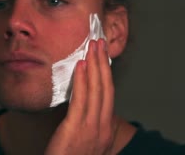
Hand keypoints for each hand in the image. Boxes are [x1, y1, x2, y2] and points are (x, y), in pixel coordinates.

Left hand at [45, 39, 116, 154]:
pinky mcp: (76, 130)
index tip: (103, 55)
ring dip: (94, 65)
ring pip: (96, 91)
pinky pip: (81, 100)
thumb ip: (85, 123)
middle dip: (103, 63)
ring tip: (92, 46)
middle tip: (99, 42)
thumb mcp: (82, 142)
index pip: (108, 95)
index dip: (106, 73)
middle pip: (105, 88)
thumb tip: (81, 103)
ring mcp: (91, 129)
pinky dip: (82, 81)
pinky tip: (81, 66)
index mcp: (104, 130)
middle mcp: (102, 128)